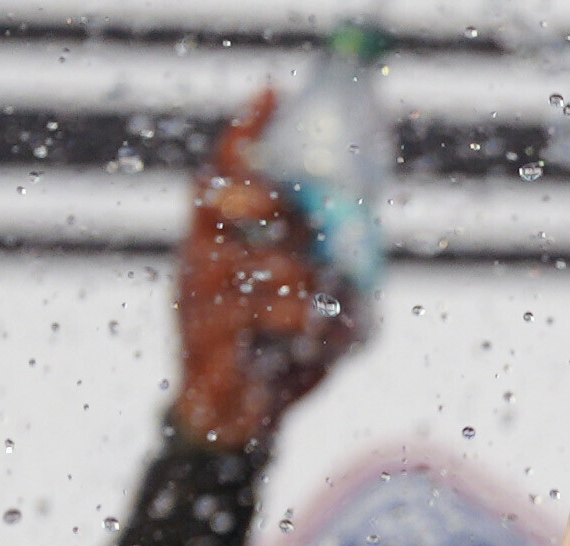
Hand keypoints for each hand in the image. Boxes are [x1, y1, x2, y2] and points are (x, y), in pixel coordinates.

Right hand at [170, 94, 364, 451]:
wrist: (237, 427)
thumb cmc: (273, 357)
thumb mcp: (313, 307)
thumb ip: (333, 271)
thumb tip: (371, 246)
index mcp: (220, 243)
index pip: (221, 175)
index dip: (243, 135)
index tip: (271, 93)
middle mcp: (199, 263)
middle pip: (219, 206)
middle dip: (265, 201)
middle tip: (297, 211)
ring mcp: (197, 304)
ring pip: (251, 270)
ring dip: (301, 285)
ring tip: (325, 310)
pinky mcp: (207, 347)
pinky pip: (258, 322)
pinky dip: (303, 329)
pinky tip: (325, 342)